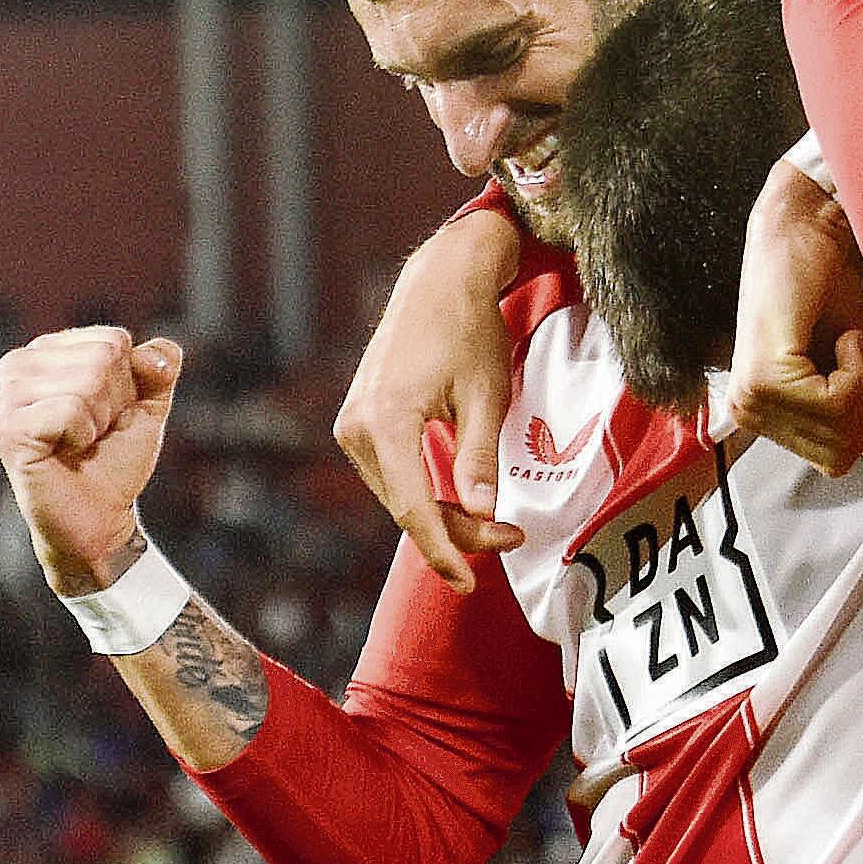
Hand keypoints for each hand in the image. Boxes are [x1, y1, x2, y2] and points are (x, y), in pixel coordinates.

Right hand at [0, 327, 180, 593]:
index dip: (128, 384)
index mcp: (47, 351)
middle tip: (94, 434)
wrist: (100, 517)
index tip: (107, 415)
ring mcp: (6, 396)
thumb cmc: (114, 459)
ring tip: (79, 444)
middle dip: (115, 403)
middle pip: (103, 357)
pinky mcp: (8, 429)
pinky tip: (66, 452)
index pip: (114, 340)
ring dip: (99, 421)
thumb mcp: (146, 406)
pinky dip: (83, 436)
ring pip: (89, 380)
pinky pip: (71, 410)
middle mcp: (18, 366)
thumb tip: (159, 354)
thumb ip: (158, 369)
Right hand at [334, 211, 529, 590]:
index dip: (444, 550)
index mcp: (385, 421)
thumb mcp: (487, 396)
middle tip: (510, 537)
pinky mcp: (359, 423)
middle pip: (406, 507)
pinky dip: (426, 495)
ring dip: (443, 517)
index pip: (413, 507)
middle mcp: (357, 428)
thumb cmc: (469, 331)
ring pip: (398, 497)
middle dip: (457, 533)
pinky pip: (393, 477)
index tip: (470, 582)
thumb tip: (482, 515)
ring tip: (496, 523)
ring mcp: (352, 426)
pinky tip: (461, 503)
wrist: (439, 282)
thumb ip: (480, 458)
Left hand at [710, 160, 862, 474]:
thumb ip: (846, 411)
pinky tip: (839, 336)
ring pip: (840, 433)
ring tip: (842, 343)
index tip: (857, 370)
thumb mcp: (842, 366)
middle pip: (837, 454)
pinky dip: (856, 368)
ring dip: (860, 383)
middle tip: (851, 356)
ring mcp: (752, 398)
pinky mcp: (766, 378)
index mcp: (759, 413)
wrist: (806, 235)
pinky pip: (838, 403)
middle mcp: (747, 411)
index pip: (831, 460)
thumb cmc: (827, 289)